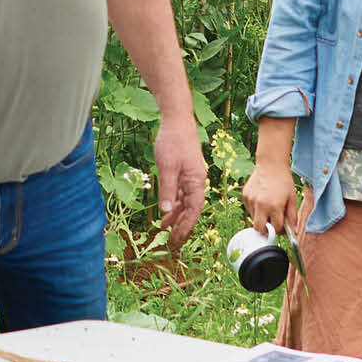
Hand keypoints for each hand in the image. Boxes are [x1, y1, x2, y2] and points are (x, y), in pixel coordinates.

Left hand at [154, 117, 207, 250]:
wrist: (177, 120)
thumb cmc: (173, 141)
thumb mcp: (166, 167)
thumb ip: (167, 189)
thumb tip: (165, 211)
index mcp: (196, 181)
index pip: (193, 210)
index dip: (185, 226)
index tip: (177, 239)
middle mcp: (196, 181)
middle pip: (190, 209)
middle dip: (181, 226)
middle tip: (171, 242)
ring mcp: (190, 177)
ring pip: (184, 202)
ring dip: (175, 216)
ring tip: (164, 228)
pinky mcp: (184, 172)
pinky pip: (180, 193)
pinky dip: (173, 203)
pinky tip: (166, 210)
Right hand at [242, 160, 305, 239]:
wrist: (271, 164)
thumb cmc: (283, 180)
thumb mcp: (292, 198)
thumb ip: (293, 216)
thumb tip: (294, 231)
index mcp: (275, 206)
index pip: (275, 228)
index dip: (279, 229)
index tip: (281, 227)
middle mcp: (261, 205)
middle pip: (259, 229)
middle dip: (266, 230)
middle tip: (271, 224)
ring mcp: (251, 200)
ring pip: (253, 219)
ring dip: (261, 218)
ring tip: (268, 207)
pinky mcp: (245, 196)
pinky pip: (249, 209)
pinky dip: (255, 209)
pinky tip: (262, 200)